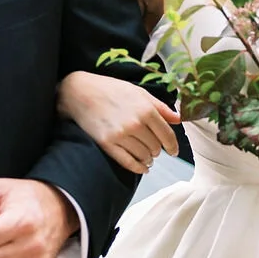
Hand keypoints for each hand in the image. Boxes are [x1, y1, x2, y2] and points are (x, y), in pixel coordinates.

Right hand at [57, 71, 180, 173]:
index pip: (167, 135)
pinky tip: (143, 168)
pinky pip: (128, 162)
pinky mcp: (107, 144)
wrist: (80, 92)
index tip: (174, 151)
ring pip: (144, 156)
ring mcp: (120, 135)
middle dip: (158, 149)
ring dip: (148, 158)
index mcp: (146, 110)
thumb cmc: (110, 89)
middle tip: (154, 148)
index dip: (173, 146)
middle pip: (156, 147)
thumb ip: (160, 107)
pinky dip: (138, 168)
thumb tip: (178, 119)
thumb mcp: (139, 92)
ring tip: (147, 156)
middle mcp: (135, 124)